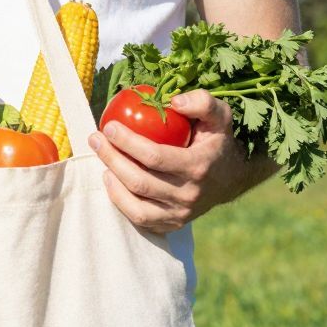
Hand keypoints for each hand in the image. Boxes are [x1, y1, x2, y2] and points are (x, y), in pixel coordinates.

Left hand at [86, 91, 272, 234]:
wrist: (230, 178)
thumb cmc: (216, 140)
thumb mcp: (219, 115)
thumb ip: (202, 102)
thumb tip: (173, 102)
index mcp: (199, 167)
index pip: (155, 157)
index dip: (127, 142)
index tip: (109, 126)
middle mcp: (190, 195)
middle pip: (140, 181)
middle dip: (112, 158)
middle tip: (96, 139)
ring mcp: (180, 214)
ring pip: (136, 205)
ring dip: (112, 180)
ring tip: (101, 157)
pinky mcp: (171, 224)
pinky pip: (139, 219)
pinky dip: (119, 201)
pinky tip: (110, 179)